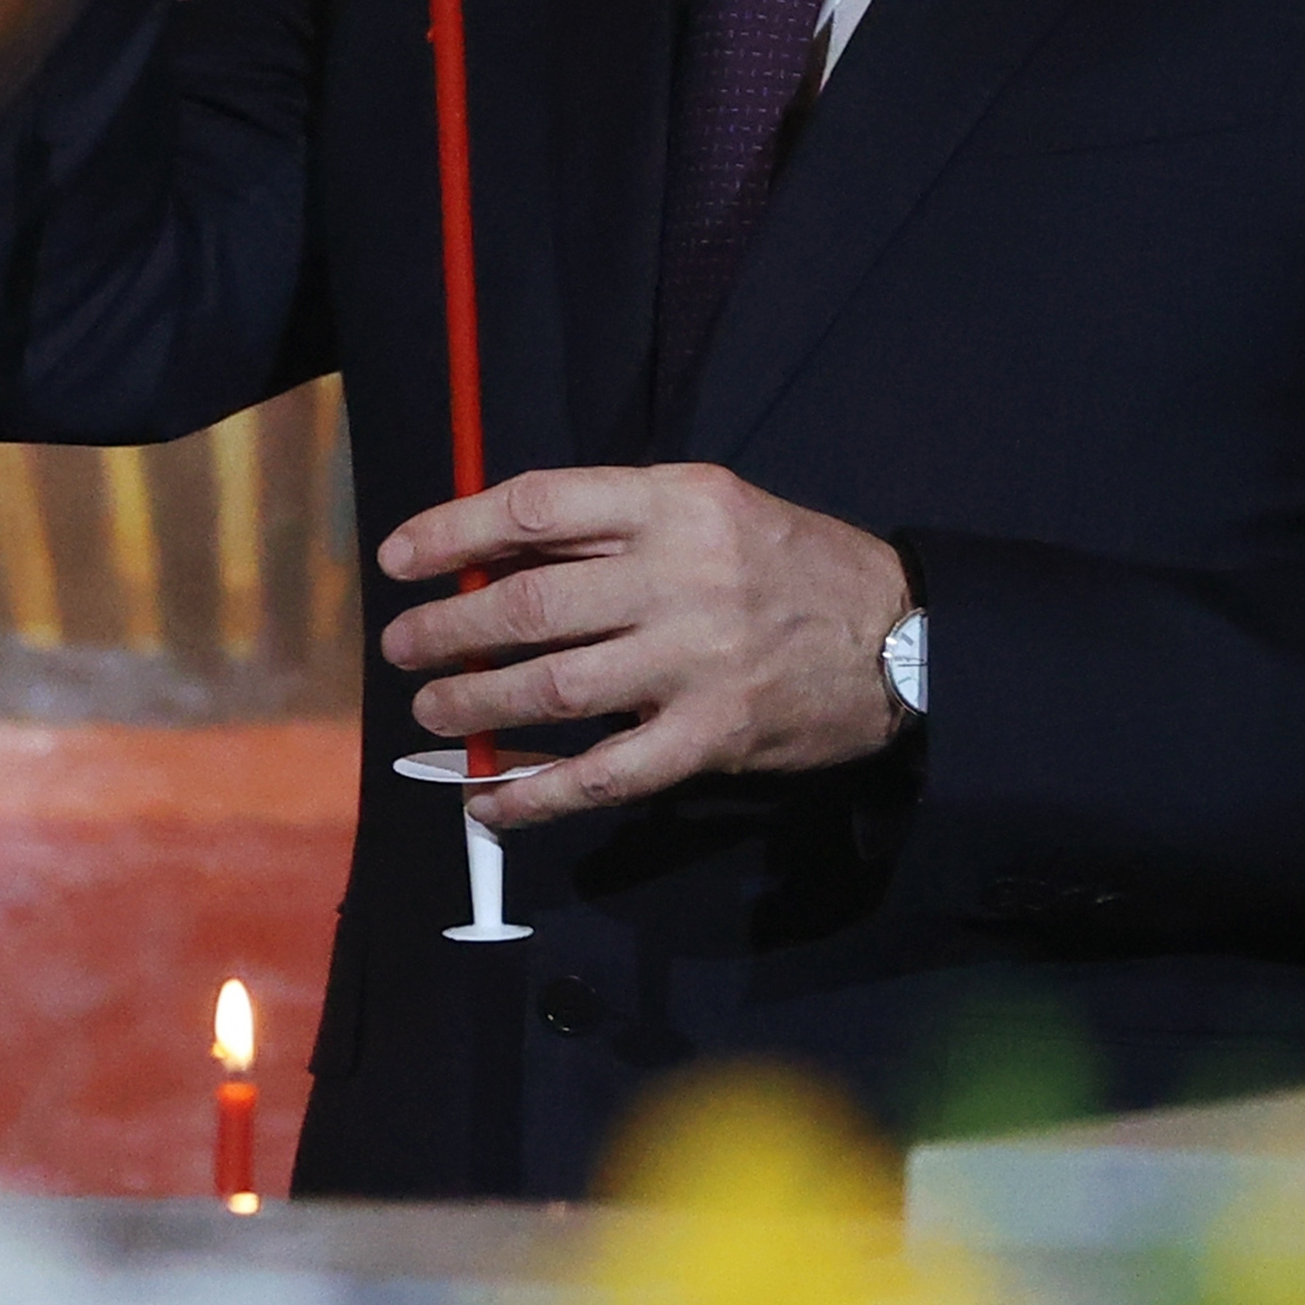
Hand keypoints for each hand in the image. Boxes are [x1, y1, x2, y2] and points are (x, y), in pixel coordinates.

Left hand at [376, 463, 914, 830]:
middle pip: (530, 603)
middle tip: (401, 645)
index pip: (534, 507)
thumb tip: (488, 556)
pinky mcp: (713, 738)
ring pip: (553, 687)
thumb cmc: (786, 566)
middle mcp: (683, 577)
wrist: (906, 640)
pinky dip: (536, 793)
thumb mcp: (709, 507)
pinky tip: (489, 801)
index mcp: (675, 504)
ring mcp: (697, 662)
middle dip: (446, 629)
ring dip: (474, 704)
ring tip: (433, 711)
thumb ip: (611, 524)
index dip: (451, 531)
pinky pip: (606, 773)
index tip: (398, 558)